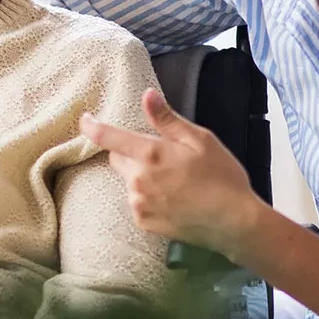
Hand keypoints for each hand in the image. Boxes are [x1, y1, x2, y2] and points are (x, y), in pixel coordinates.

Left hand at [80, 88, 262, 259]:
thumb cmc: (222, 176)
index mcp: (151, 155)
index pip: (109, 137)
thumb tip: (147, 95)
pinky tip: (173, 198)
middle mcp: (138, 180)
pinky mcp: (144, 222)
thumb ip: (168, 119)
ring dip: (142, 176)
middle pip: (118, 158)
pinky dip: (148, 197)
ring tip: (175, 181)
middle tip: (164, 156)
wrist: (234, 222)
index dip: (92, 126)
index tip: (84, 119)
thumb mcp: (200, 139)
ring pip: (129, 181)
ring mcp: (139, 204)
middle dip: (132, 153)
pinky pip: (137, 202)